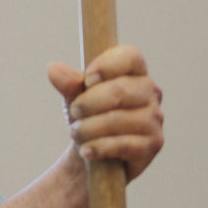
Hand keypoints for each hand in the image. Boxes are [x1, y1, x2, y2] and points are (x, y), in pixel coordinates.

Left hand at [48, 44, 163, 181]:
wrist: (95, 152)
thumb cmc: (89, 115)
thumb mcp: (75, 96)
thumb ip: (68, 82)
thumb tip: (53, 68)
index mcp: (135, 72)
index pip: (130, 56)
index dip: (106, 65)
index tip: (86, 80)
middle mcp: (151, 92)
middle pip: (119, 90)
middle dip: (87, 103)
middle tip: (74, 112)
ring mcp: (154, 119)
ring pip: (117, 119)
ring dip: (88, 128)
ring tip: (76, 133)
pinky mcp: (153, 144)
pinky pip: (123, 144)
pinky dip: (98, 147)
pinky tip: (86, 150)